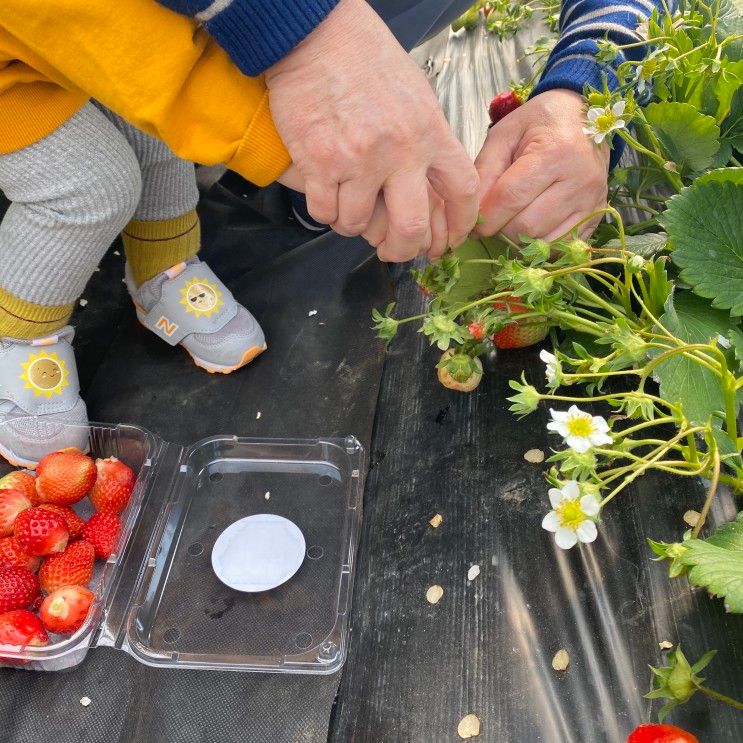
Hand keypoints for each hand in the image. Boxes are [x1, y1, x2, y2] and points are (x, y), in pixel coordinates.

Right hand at [265, 0, 478, 261]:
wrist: (317, 35)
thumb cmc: (366, 61)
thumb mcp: (416, 97)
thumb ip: (428, 141)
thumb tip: (432, 185)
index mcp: (430, 132)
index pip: (463, 190)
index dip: (461, 224)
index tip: (449, 240)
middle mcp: (399, 150)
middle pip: (412, 226)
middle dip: (403, 250)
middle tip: (394, 252)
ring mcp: (359, 159)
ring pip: (359, 225)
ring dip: (353, 225)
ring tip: (349, 208)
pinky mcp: (320, 162)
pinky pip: (325, 212)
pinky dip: (325, 212)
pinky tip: (326, 195)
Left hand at [473, 89, 609, 241]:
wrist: (585, 119)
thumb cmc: (539, 125)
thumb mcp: (504, 135)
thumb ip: (485, 171)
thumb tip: (473, 212)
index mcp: (555, 152)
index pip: (511, 198)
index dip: (486, 216)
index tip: (474, 221)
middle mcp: (580, 180)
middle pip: (527, 226)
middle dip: (503, 226)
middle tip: (498, 215)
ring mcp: (592, 201)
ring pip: (543, 241)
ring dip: (520, 237)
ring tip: (516, 216)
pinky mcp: (597, 216)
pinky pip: (561, 247)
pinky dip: (541, 243)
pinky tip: (535, 224)